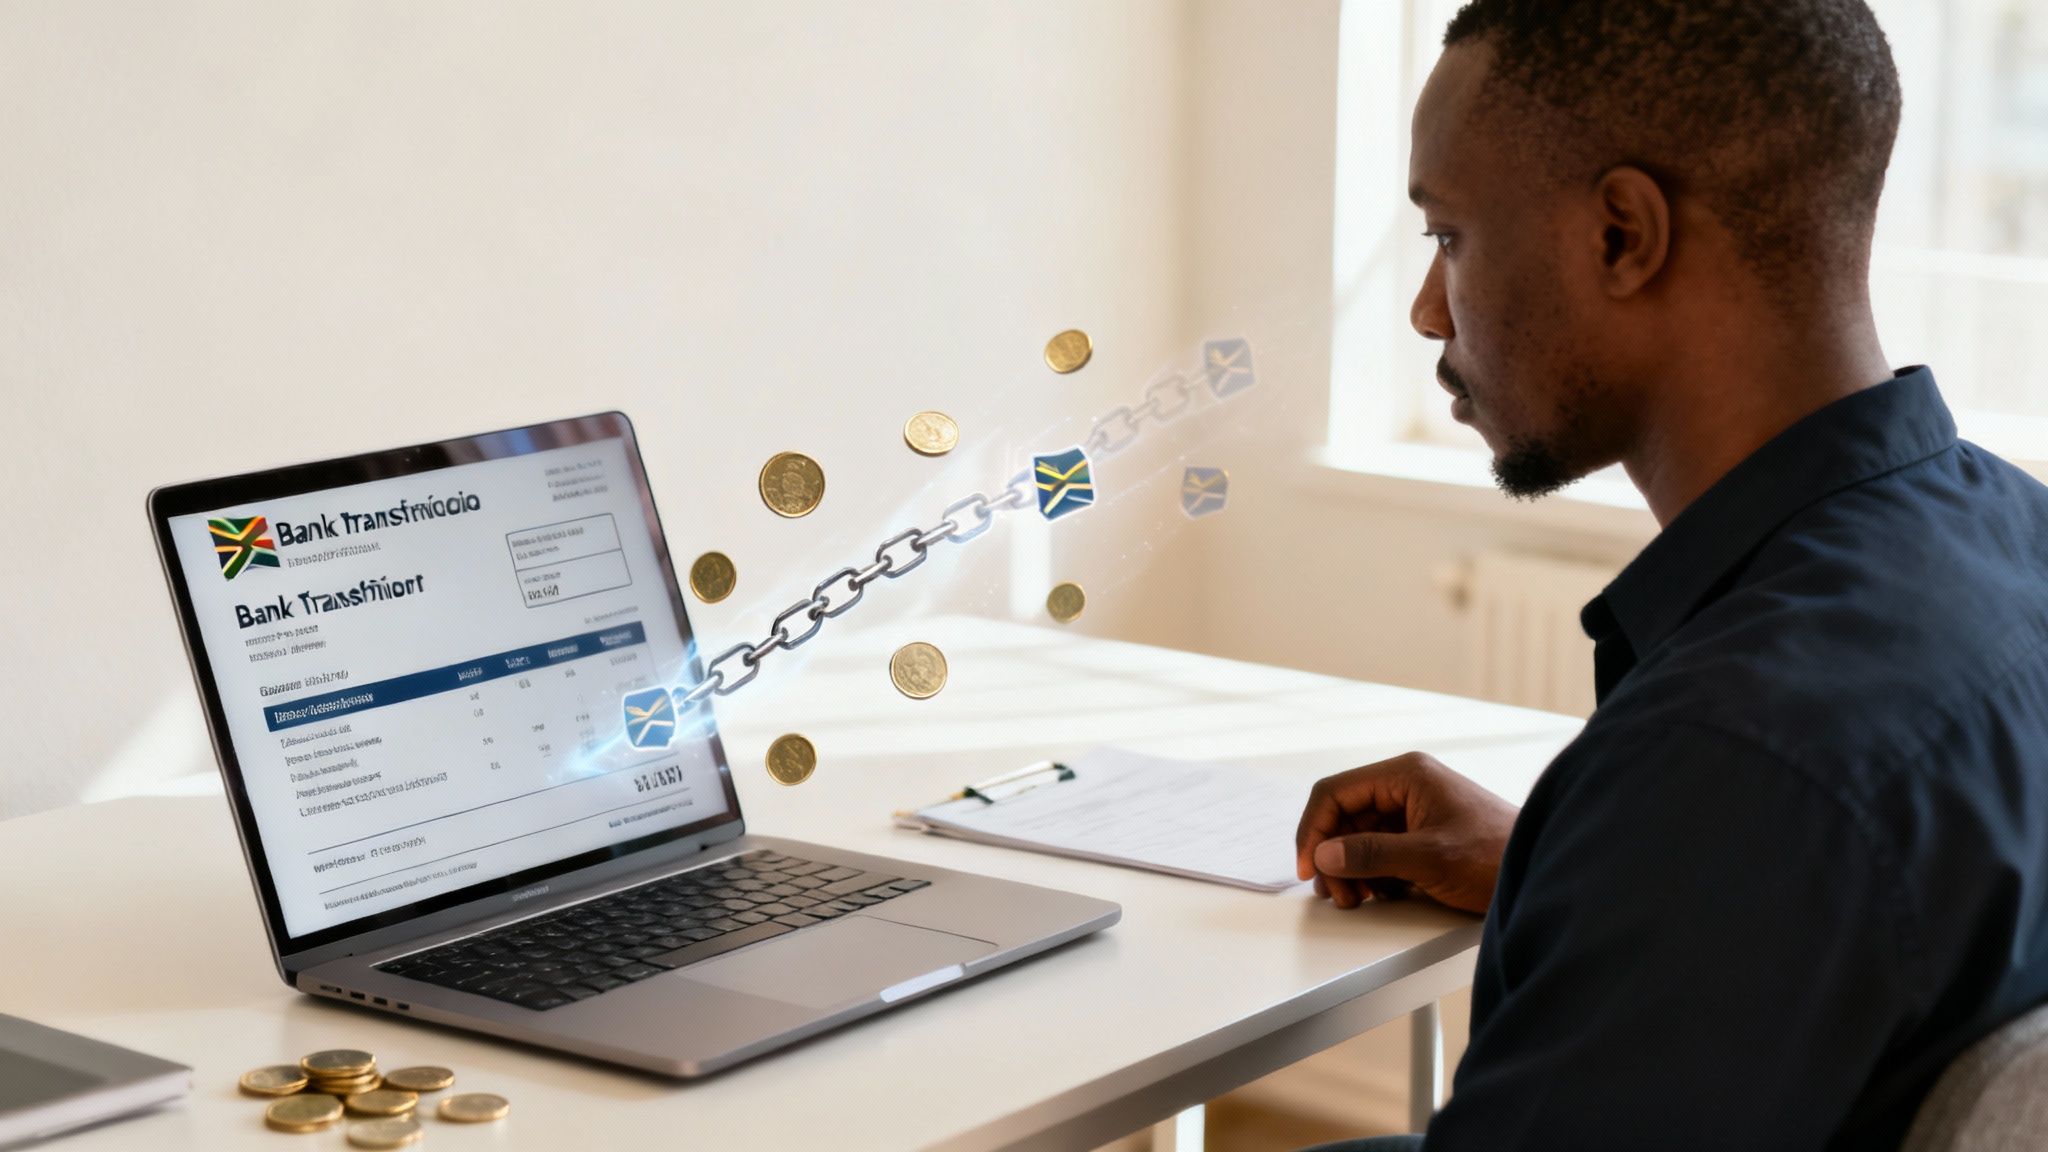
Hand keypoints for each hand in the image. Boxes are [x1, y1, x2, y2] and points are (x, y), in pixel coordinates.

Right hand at [1295, 751, 1517, 913]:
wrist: (1537, 872)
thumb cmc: (1495, 856)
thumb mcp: (1429, 858)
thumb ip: (1372, 855)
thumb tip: (1325, 856)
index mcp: (1405, 775)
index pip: (1335, 793)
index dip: (1314, 830)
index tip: (1309, 868)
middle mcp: (1404, 788)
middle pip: (1343, 817)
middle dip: (1333, 857)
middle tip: (1338, 894)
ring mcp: (1411, 812)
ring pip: (1356, 837)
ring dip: (1348, 869)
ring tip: (1355, 898)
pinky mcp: (1419, 837)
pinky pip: (1377, 851)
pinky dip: (1368, 874)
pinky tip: (1375, 894)